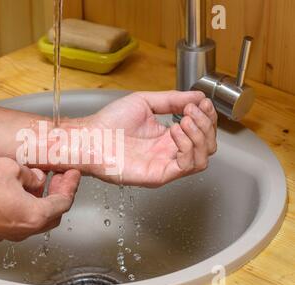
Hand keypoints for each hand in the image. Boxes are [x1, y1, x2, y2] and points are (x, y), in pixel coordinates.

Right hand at [0, 156, 80, 241]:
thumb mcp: (12, 168)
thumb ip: (31, 175)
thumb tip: (37, 180)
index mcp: (35, 215)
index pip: (63, 202)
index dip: (71, 185)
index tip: (73, 173)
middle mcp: (23, 229)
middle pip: (52, 214)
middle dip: (58, 194)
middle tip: (59, 177)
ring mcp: (7, 233)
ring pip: (34, 219)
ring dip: (41, 201)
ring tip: (38, 181)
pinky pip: (17, 220)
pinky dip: (25, 206)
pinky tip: (18, 191)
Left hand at [84, 91, 217, 186]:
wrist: (90, 137)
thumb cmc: (109, 123)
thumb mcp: (145, 102)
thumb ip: (172, 100)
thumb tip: (198, 96)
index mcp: (167, 137)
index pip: (201, 132)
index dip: (207, 117)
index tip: (202, 103)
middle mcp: (168, 152)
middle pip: (207, 146)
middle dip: (206, 125)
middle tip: (191, 111)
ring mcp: (164, 164)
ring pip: (202, 158)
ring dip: (199, 136)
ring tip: (184, 120)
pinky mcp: (158, 175)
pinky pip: (186, 167)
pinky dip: (187, 147)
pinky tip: (174, 132)